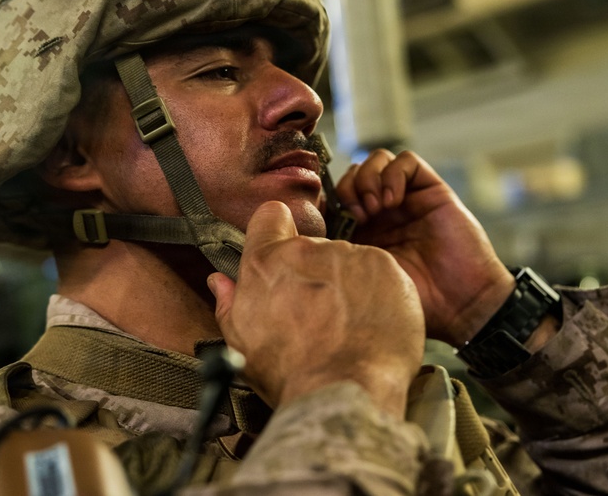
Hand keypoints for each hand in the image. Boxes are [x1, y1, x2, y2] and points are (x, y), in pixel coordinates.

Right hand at [208, 201, 424, 417]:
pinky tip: (371, 324)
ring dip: (348, 284)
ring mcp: (350, 255)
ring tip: (348, 325)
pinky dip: (378, 293)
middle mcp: (308, 249)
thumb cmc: (292, 375)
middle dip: (316, 273)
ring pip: (348, 261)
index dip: (276, 230)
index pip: (270, 216)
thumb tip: (221, 282)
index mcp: (267, 263)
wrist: (345, 391)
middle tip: (320, 313)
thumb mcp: (243, 344)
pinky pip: (380, 273)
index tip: (284, 249)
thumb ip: (230, 303)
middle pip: (312, 248)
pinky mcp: (386, 267)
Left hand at [335, 150, 514, 345]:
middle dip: (347, 189)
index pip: (334, 197)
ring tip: (374, 207)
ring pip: (375, 160)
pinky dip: (393, 174)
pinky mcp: (430, 190)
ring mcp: (407, 198)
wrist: (460, 304)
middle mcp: (382, 211)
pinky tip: (394, 201)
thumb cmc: (413, 300)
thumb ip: (337, 253)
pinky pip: (406, 161)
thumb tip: (302, 238)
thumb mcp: (361, 276)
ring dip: (367, 178)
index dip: (326, 199)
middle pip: (351, 174)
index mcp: (362, 231)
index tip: (326, 219)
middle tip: (356, 216)